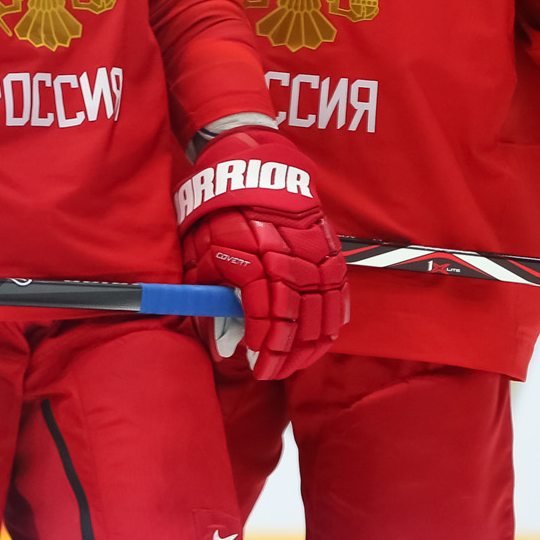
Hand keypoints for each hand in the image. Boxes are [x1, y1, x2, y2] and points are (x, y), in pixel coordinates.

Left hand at [175, 128, 347, 380]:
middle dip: (287, 353)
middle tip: (274, 372)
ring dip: (312, 343)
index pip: (267, 314)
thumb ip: (210, 300)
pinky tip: (325, 336)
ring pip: (324, 308)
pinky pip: (340, 290)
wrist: (250, 167)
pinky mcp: (329, 247)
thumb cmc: (218, 214)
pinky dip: (335, 317)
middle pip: (297, 317)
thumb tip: (223, 345)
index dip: (264, 345)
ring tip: (298, 363)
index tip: (257, 363)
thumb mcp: (200, 254)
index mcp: (252, 256)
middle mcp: (287, 255)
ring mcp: (313, 251)